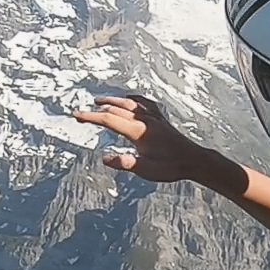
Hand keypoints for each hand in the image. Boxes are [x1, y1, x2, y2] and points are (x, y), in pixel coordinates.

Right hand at [72, 94, 220, 184]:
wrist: (192, 160)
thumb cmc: (170, 167)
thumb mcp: (146, 170)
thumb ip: (125, 163)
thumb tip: (105, 159)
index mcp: (138, 131)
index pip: (109, 120)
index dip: (91, 117)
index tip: (77, 115)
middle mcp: (145, 120)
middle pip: (116, 110)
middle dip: (96, 110)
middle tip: (81, 112)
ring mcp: (153, 118)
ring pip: (129, 103)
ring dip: (113, 101)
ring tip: (99, 100)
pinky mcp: (160, 119)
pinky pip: (145, 103)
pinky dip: (134, 99)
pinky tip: (130, 99)